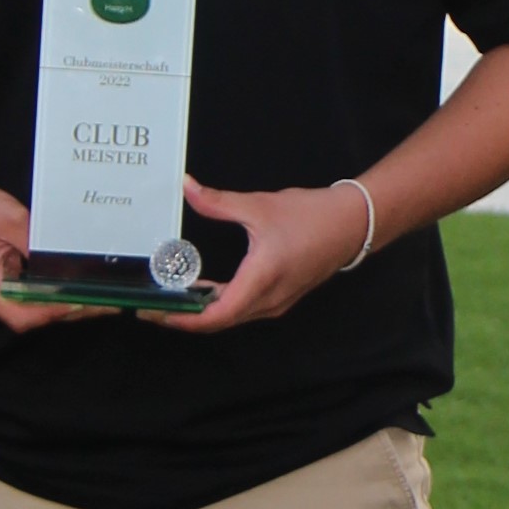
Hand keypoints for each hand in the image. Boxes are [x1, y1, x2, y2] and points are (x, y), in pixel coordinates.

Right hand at [0, 173, 83, 329]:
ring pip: (28, 312)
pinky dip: (48, 297)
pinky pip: (24, 301)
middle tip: (105, 304)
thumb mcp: (11, 219)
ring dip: (61, 306)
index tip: (82, 303)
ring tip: (98, 299)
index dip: (52, 313)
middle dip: (67, 312)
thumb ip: (39, 244)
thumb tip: (71, 265)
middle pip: (28, 318)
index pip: (20, 316)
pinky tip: (74, 288)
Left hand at [164, 177, 369, 333]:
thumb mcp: (259, 206)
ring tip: (173, 297)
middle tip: (153, 304)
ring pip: (232, 317)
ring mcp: (277, 302)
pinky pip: (244, 310)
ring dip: (202, 312)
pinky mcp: (281, 297)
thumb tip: (186, 186)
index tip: (155, 312)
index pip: (215, 316)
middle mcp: (268, 301)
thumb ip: (218, 201)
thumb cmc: (311, 216)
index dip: (182, 319)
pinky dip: (220, 305)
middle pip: (219, 322)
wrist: (354, 224)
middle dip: (184, 317)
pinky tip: (203, 289)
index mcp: (261, 281)